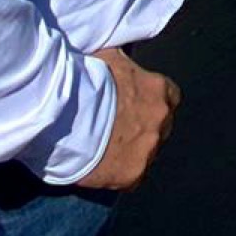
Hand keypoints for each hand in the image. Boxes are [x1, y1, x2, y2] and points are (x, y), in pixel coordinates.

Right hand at [76, 49, 180, 190]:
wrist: (65, 112)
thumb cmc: (85, 79)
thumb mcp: (111, 58)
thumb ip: (125, 66)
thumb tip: (125, 63)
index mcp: (159, 90)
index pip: (169, 97)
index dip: (151, 102)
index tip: (136, 106)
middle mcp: (160, 120)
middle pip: (160, 127)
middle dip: (143, 128)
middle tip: (118, 129)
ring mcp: (149, 149)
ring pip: (147, 154)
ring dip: (132, 152)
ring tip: (105, 149)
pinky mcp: (133, 174)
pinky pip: (132, 178)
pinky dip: (119, 174)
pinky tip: (101, 166)